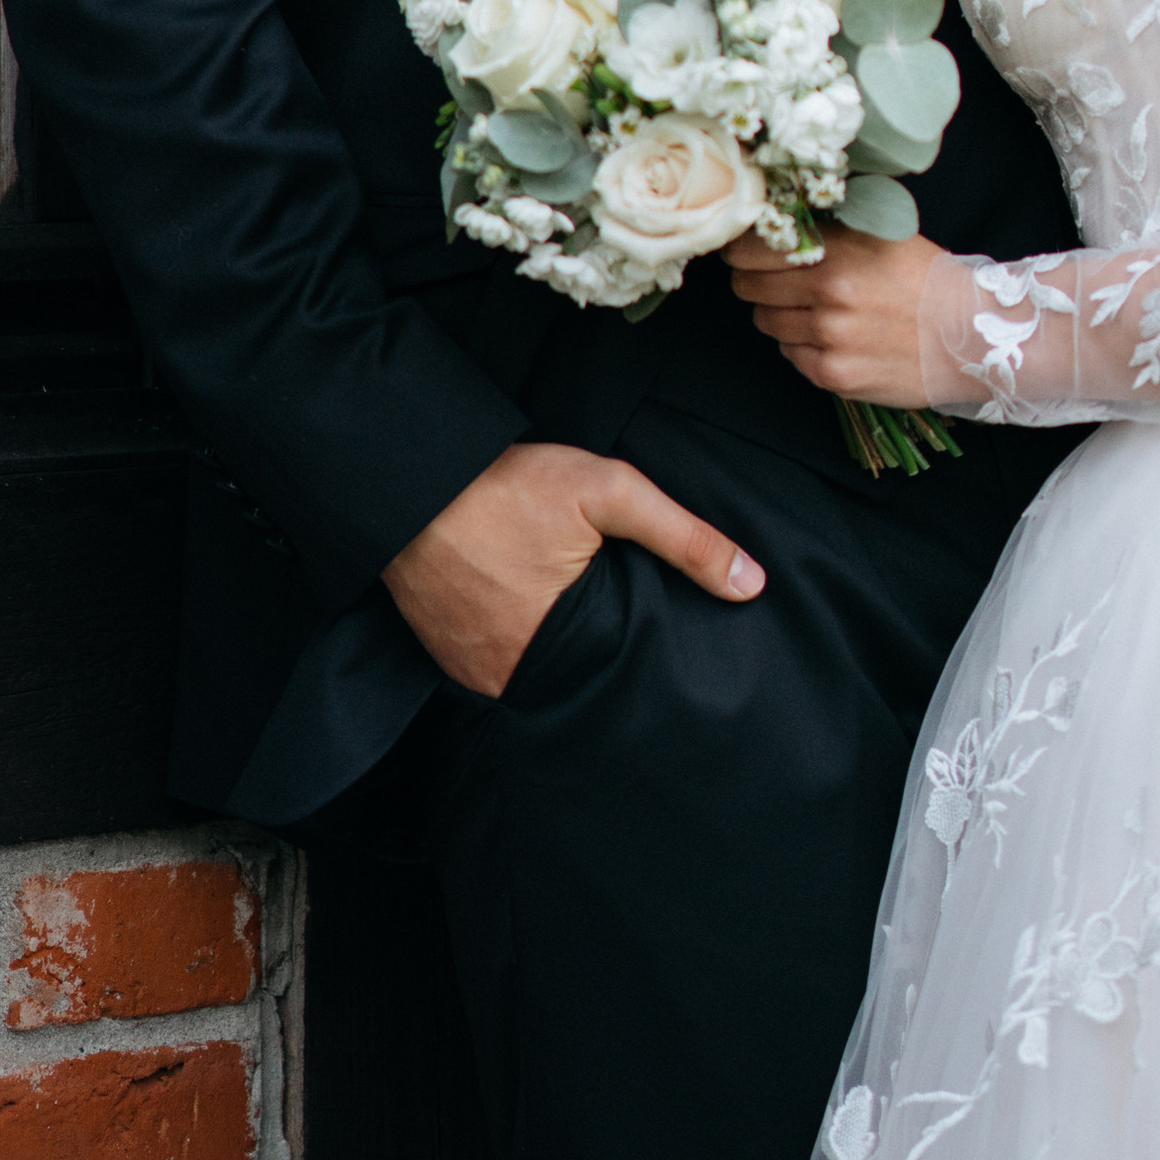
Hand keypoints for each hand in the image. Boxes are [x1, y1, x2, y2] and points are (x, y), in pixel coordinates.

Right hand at [381, 439, 763, 699]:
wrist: (408, 478)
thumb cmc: (507, 484)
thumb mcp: (609, 492)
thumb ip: (683, 538)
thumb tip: (751, 585)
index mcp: (557, 648)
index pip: (620, 676)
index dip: (641, 657)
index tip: (656, 638)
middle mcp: (509, 676)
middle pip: (577, 681)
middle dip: (600, 660)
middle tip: (617, 624)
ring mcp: (472, 672)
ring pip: (537, 678)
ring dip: (558, 656)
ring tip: (578, 622)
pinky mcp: (446, 658)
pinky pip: (497, 668)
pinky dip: (518, 648)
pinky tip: (531, 615)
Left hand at [726, 225, 945, 406]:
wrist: (973, 337)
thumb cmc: (926, 280)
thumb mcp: (880, 234)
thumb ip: (827, 229)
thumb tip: (771, 218)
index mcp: (837, 251)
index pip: (750, 248)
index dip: (743, 249)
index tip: (745, 250)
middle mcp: (828, 293)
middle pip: (748, 286)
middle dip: (757, 281)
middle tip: (779, 280)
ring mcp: (830, 338)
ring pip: (766, 322)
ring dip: (780, 314)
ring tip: (817, 309)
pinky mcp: (835, 376)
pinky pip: (790, 356)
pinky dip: (803, 346)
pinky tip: (834, 337)